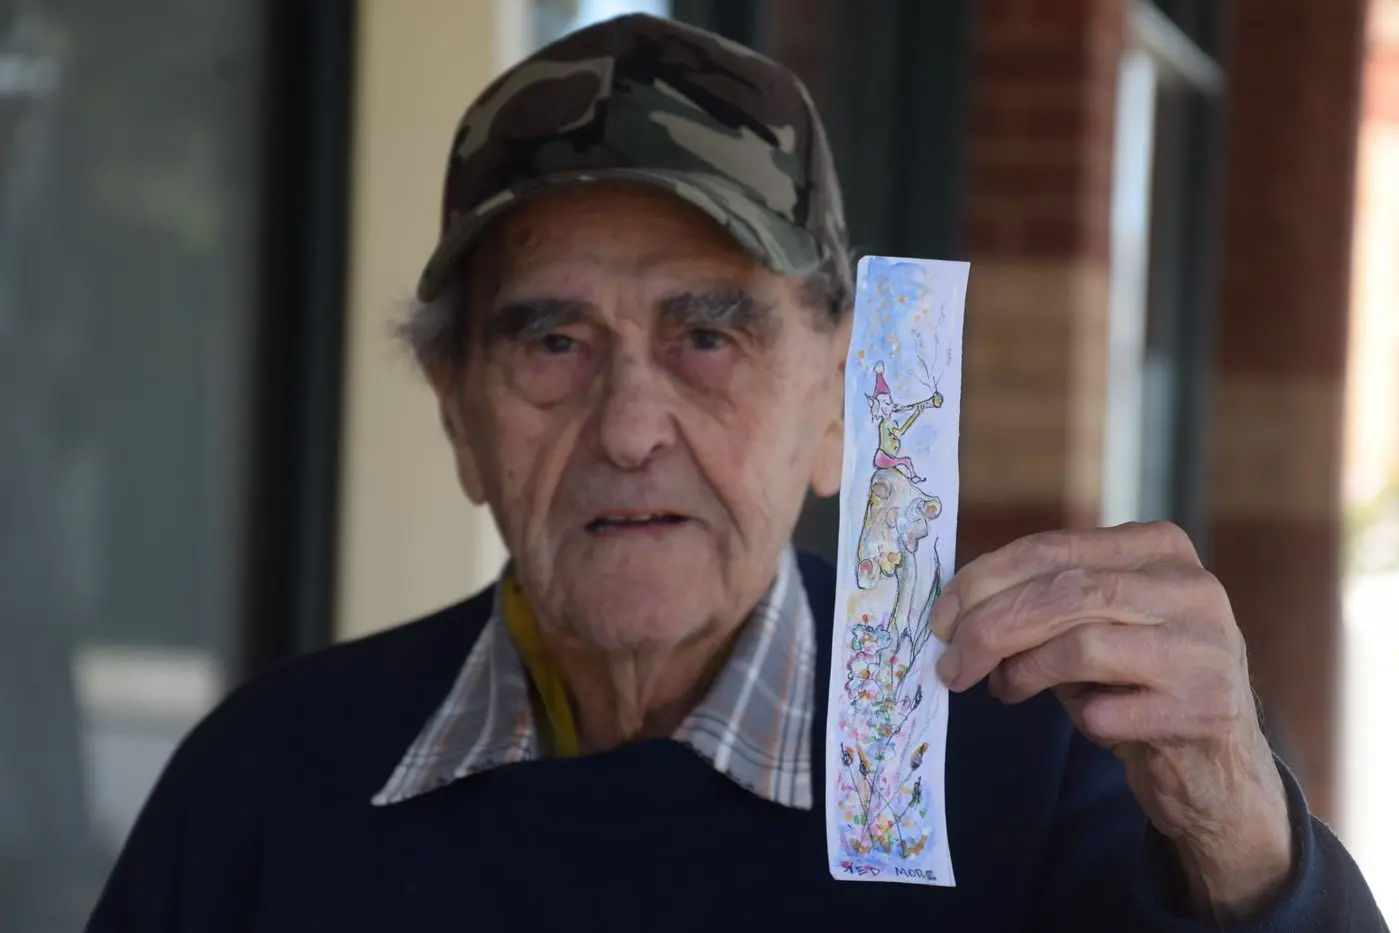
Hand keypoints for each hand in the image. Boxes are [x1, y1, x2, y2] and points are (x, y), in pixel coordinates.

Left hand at [930, 522, 1293, 921]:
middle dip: (989, 628)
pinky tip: (1087, 723)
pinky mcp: (1203, 710)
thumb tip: (955, 612)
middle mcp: (1191, 587)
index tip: (941, 617)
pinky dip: (1077, 719)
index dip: (982, 582)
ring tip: (1004, 690)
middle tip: (951, 663)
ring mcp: (1204, 648)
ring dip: (1021, 672)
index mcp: (1158, 548)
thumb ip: (1040, 603)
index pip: (1050, 549)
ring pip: (1078, 645)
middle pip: (1061, 594)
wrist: (1215, 763)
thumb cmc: (1136, 681)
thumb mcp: (1092, 624)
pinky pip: (1103, 711)